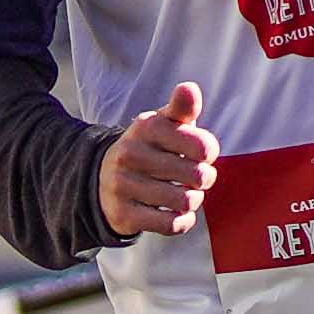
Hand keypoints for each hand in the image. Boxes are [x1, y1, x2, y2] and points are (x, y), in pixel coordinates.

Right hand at [97, 79, 220, 240]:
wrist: (103, 179)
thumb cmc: (149, 148)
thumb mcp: (164, 124)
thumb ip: (182, 108)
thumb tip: (190, 88)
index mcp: (146, 126)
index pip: (203, 146)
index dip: (209, 153)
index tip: (201, 154)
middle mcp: (130, 154)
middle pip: (197, 176)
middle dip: (204, 180)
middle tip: (196, 178)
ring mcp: (123, 184)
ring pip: (184, 202)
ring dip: (192, 201)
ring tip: (185, 194)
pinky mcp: (122, 213)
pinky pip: (170, 225)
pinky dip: (182, 221)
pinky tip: (178, 213)